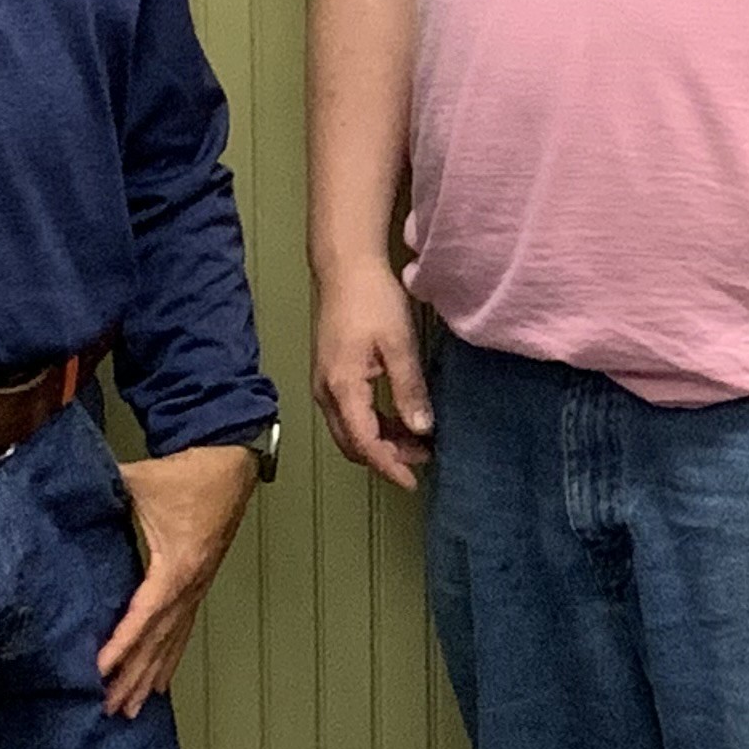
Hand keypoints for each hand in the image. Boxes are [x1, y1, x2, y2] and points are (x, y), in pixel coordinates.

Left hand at [98, 441, 260, 715]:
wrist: (232, 461)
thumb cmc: (191, 473)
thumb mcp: (140, 480)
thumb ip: (100, 489)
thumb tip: (60, 491)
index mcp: (176, 565)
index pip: (144, 615)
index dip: (121, 646)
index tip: (99, 672)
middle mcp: (189, 585)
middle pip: (159, 641)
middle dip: (133, 676)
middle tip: (110, 708)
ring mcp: (198, 586)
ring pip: (173, 641)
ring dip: (151, 676)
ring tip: (131, 708)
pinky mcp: (200, 582)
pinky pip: (184, 629)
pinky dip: (170, 658)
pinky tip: (161, 681)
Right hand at [312, 256, 431, 488]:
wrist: (345, 267)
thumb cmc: (370, 298)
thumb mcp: (399, 344)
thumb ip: (409, 389)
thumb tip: (421, 429)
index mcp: (342, 388)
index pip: (365, 443)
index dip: (390, 466)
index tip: (413, 481)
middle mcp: (327, 392)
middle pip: (353, 444)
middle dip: (386, 458)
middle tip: (423, 460)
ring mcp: (325, 384)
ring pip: (350, 430)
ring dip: (381, 442)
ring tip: (418, 442)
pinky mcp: (331, 375)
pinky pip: (349, 414)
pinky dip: (373, 424)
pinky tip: (399, 418)